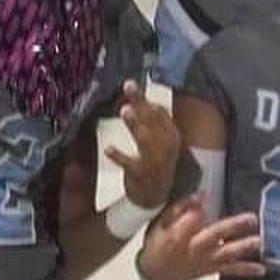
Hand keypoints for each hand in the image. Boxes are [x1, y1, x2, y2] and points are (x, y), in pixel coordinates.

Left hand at [105, 80, 181, 207]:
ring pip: (144, 139)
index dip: (148, 98)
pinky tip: (108, 149)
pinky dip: (119, 156)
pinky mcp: (140, 174)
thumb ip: (151, 119)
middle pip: (152, 120)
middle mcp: (166, 147)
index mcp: (171, 136)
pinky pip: (129, 163)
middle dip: (141, 102)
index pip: (161, 113)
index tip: (134, 84)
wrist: (155, 196)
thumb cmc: (155, 162)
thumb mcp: (160, 140)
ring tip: (125, 110)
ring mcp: (154, 161)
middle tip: (128, 86)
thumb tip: (142, 95)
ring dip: (135, 124)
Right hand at [137, 196, 264, 279]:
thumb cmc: (159, 242)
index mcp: (178, 236)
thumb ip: (178, 209)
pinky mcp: (212, 268)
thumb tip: (199, 196)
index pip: (188, 222)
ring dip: (243, 247)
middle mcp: (193, 249)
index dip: (196, 209)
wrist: (157, 273)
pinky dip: (246, 270)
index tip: (205, 196)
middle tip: (251, 218)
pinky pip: (230, 270)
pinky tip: (261, 269)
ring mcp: (205, 260)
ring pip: (226, 254)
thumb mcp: (160, 223)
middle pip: (213, 236)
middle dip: (232, 227)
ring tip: (258, 241)